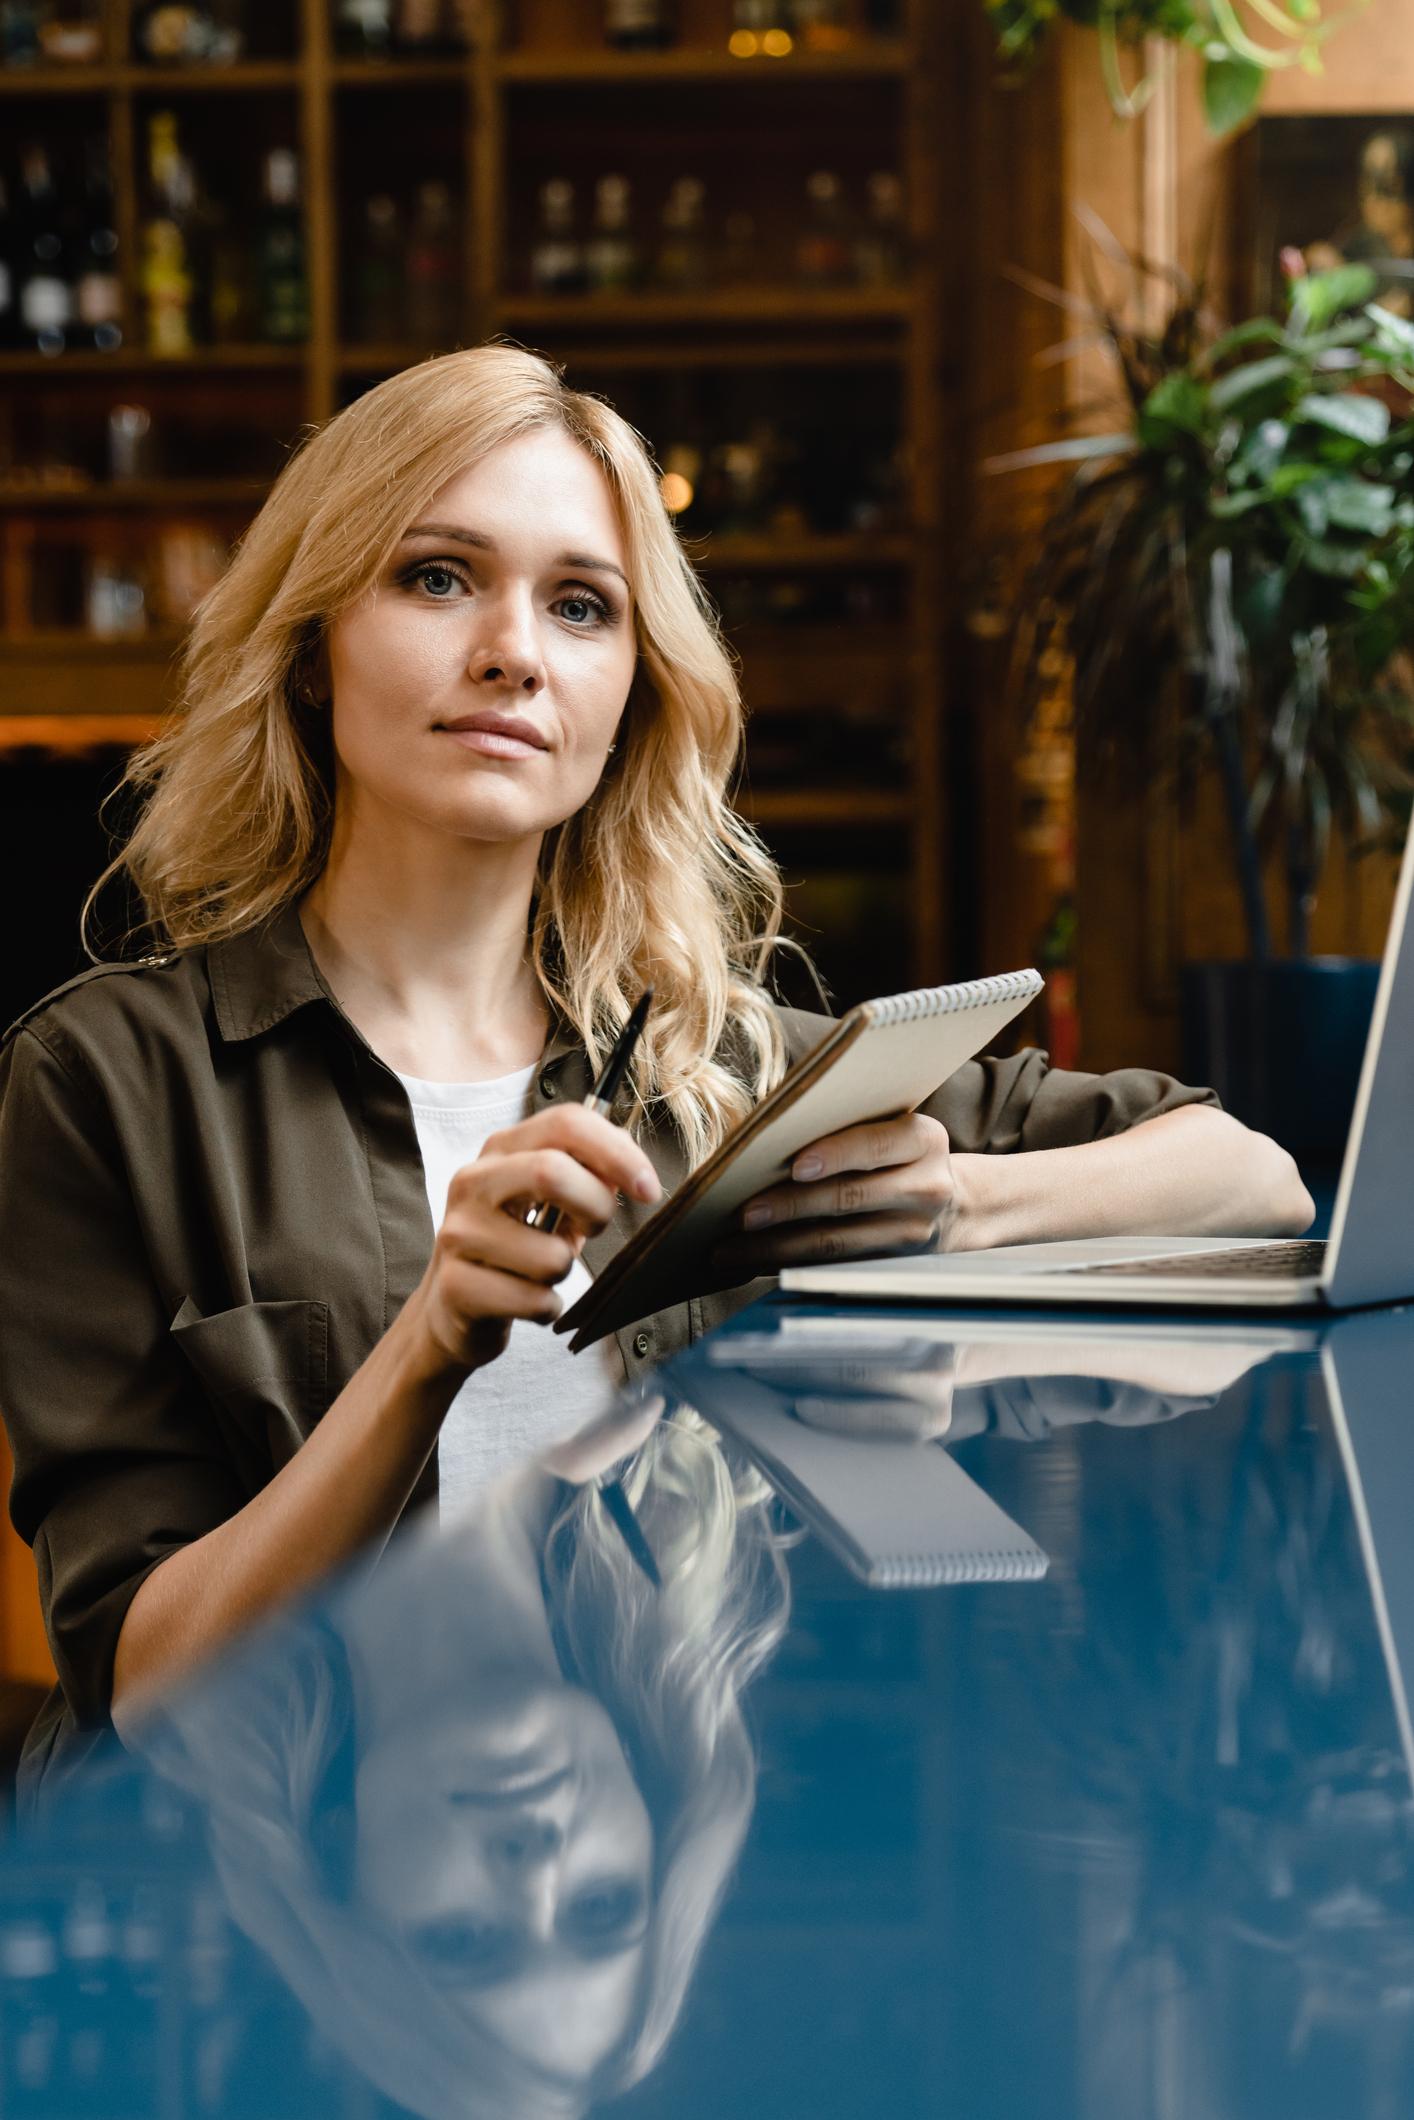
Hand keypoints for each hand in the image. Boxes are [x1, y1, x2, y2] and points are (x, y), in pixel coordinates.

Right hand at [408, 1104, 659, 1375]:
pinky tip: (524, 1301)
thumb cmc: (518, 1245)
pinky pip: (535, 1300)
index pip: (566, 1123)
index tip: (648, 1189)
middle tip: (593, 1229)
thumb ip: (590, 1172)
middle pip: (551, 1171)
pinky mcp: (455, 1286)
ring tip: (540, 1271)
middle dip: (595, 1208)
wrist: (454, 1306)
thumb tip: (632, 1171)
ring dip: (564, 1271)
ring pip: (551, 1256)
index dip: (618, 1153)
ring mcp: (458, 1234)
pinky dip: (546, 1308)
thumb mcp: (553, 1199)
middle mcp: (473, 1182)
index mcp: (502, 1149)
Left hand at [712, 1112, 960, 1279]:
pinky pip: (833, 1265)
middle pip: (849, 1197)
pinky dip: (789, 1263)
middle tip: (742, 1214)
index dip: (836, 1154)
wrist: (958, 1203)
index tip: (796, 1166)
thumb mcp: (892, 1128)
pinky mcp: (892, 1265)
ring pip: (837, 1242)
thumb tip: (763, 1139)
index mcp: (924, 1139)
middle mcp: (926, 1186)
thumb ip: (847, 1127)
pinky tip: (752, 1262)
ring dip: (777, 1246)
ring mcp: (913, 1232)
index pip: (876, 1145)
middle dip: (789, 1207)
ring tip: (730, 1248)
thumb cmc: (898, 1152)